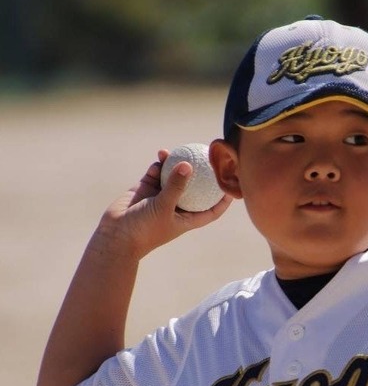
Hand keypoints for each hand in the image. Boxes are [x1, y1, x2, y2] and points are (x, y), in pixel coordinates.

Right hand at [95, 149, 232, 259]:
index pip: (211, 210)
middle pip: (196, 190)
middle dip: (203, 175)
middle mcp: (176, 207)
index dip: (223, 200)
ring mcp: (161, 197)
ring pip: (175, 177)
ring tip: (182, 150)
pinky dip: (160, 164)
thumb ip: (176, 186)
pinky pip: (157, 173)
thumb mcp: (163, 207)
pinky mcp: (146, 189)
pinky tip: (163, 153)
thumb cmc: (144, 229)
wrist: (115, 235)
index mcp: (187, 219)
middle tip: (210, 158)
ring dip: (178, 165)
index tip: (233, 185)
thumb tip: (188, 164)